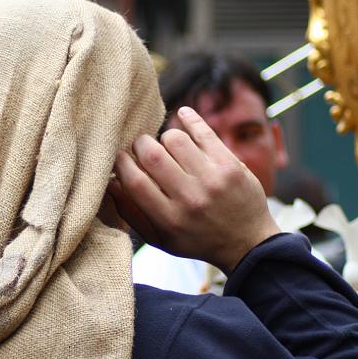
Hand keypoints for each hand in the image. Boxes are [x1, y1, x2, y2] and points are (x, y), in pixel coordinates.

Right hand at [109, 106, 279, 273]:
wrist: (247, 243)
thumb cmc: (196, 240)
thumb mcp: (160, 239)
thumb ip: (132, 214)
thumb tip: (110, 183)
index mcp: (169, 219)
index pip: (135, 181)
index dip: (121, 163)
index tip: (120, 157)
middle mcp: (190, 199)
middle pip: (152, 156)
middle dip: (140, 145)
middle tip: (142, 147)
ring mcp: (212, 180)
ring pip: (175, 139)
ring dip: (166, 137)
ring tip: (168, 146)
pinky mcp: (231, 165)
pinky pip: (205, 131)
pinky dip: (190, 118)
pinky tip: (184, 114)